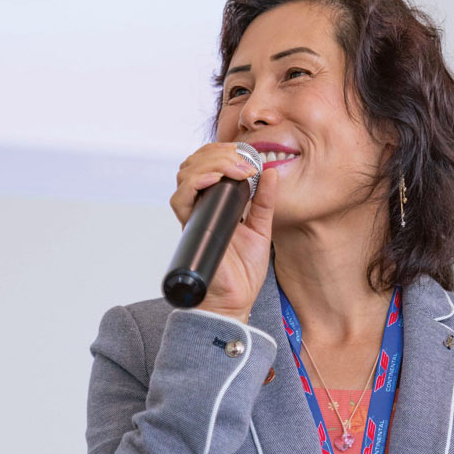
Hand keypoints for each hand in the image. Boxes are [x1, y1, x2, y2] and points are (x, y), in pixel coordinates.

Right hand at [169, 142, 278, 321]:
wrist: (236, 301)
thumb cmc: (244, 271)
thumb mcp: (262, 228)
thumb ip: (265, 201)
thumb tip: (272, 172)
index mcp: (216, 204)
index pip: (208, 165)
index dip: (223, 152)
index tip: (247, 153)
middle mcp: (201, 207)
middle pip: (194, 164)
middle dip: (218, 153)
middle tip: (244, 159)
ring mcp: (194, 217)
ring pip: (185, 175)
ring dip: (210, 163)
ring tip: (235, 167)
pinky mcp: (190, 229)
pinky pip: (181, 200)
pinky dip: (195, 183)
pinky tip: (214, 179)